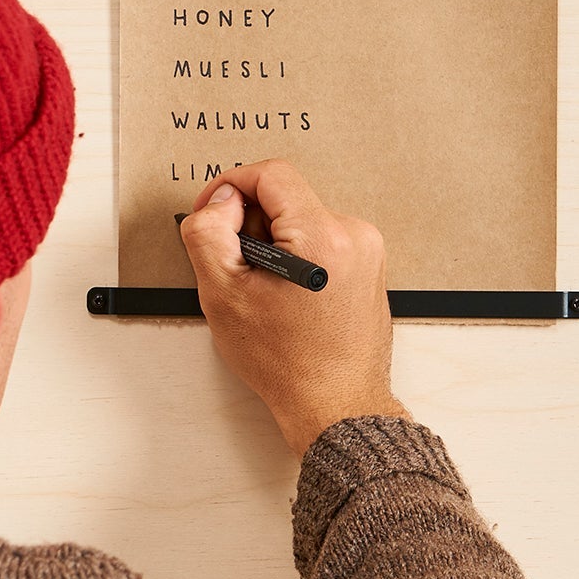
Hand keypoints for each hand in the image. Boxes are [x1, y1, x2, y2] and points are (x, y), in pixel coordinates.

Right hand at [180, 160, 408, 457]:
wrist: (335, 404)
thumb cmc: (287, 364)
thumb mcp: (224, 295)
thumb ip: (209, 233)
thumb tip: (221, 201)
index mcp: (323, 236)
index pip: (272, 174)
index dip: (231, 186)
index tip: (215, 212)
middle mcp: (354, 235)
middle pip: (287, 197)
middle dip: (253, 224)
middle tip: (241, 269)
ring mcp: (367, 249)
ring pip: (302, 219)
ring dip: (275, 243)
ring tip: (268, 290)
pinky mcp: (369, 263)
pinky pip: (321, 239)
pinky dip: (297, 256)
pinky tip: (290, 296)